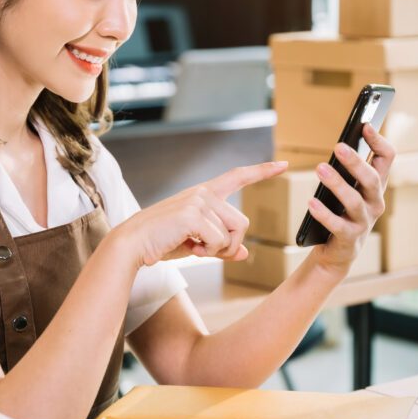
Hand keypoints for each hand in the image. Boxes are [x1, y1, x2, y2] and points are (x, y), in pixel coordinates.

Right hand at [113, 161, 289, 267]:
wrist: (134, 244)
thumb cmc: (163, 242)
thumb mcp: (197, 243)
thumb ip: (223, 246)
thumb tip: (246, 254)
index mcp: (205, 194)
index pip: (238, 176)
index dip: (262, 170)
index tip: (283, 164)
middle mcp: (204, 192)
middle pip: (242, 223)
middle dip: (230, 245)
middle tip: (204, 251)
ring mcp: (198, 201)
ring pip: (233, 234)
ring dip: (217, 250)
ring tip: (193, 247)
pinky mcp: (193, 215)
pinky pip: (219, 241)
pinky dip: (208, 252)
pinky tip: (190, 247)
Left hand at [307, 124, 394, 272]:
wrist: (338, 252)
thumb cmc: (342, 213)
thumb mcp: (351, 189)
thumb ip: (350, 169)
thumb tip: (342, 144)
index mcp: (376, 186)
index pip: (387, 158)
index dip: (379, 141)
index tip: (365, 126)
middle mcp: (375, 203)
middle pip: (371, 179)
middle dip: (356, 162)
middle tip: (338, 146)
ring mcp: (364, 222)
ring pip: (354, 201)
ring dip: (337, 184)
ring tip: (320, 169)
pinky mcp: (349, 238)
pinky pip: (337, 225)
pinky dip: (324, 213)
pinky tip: (311, 202)